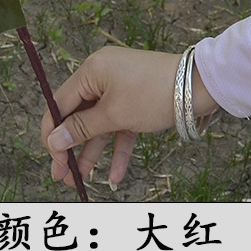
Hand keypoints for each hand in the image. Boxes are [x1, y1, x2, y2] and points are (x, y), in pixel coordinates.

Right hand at [40, 46, 218, 187]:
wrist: (199, 85)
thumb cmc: (152, 94)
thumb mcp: (114, 115)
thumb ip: (81, 129)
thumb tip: (53, 140)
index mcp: (89, 71)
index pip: (59, 102)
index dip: (52, 131)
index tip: (51, 157)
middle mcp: (100, 77)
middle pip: (78, 115)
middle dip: (69, 146)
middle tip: (61, 174)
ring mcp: (118, 89)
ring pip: (98, 124)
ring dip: (91, 151)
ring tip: (81, 179)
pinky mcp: (135, 101)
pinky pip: (119, 125)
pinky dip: (117, 147)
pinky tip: (114, 175)